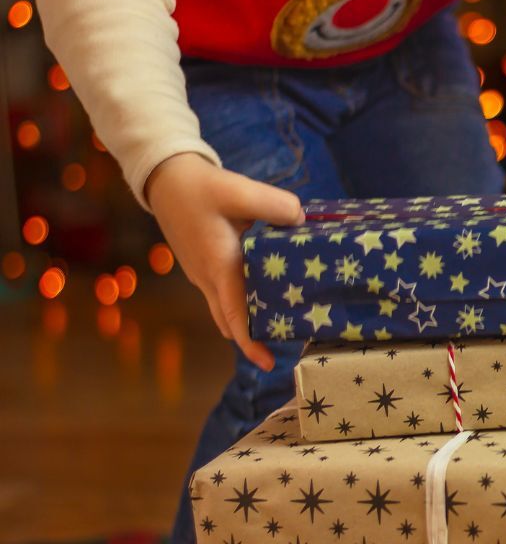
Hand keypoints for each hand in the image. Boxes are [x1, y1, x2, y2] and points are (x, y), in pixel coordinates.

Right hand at [146, 153, 304, 370]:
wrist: (166, 180)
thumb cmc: (200, 188)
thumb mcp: (240, 191)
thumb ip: (277, 206)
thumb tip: (302, 221)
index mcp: (218, 267)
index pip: (234, 315)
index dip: (250, 343)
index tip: (268, 363)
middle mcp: (209, 279)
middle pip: (232, 321)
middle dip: (258, 334)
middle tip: (292, 334)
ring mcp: (204, 275)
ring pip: (229, 308)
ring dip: (252, 315)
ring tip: (288, 308)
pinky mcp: (206, 266)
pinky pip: (227, 292)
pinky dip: (247, 296)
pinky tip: (273, 280)